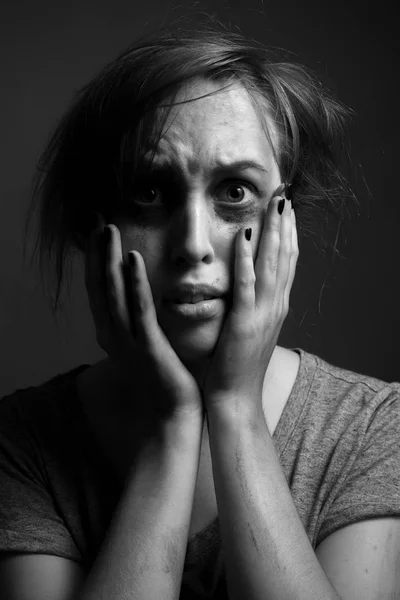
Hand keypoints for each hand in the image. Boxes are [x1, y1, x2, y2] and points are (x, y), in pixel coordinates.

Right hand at [84, 214, 203, 421]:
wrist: (173, 412)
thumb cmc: (162, 376)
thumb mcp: (142, 342)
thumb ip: (135, 317)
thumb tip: (135, 290)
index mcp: (111, 332)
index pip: (98, 288)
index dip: (94, 258)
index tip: (96, 230)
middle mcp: (112, 334)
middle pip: (98, 285)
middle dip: (96, 252)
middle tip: (96, 220)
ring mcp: (127, 341)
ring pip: (113, 292)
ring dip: (108, 259)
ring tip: (108, 230)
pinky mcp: (147, 346)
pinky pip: (139, 308)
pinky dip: (134, 282)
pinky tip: (132, 258)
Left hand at [200, 193, 297, 414]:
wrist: (236, 398)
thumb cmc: (239, 365)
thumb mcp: (252, 329)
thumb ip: (255, 305)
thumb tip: (253, 285)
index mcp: (277, 306)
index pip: (287, 262)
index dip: (288, 233)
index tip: (287, 208)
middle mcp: (276, 306)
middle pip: (285, 257)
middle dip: (285, 224)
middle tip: (285, 194)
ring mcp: (262, 314)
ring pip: (272, 265)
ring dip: (273, 232)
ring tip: (274, 204)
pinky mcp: (244, 322)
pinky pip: (247, 285)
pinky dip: (247, 259)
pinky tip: (246, 236)